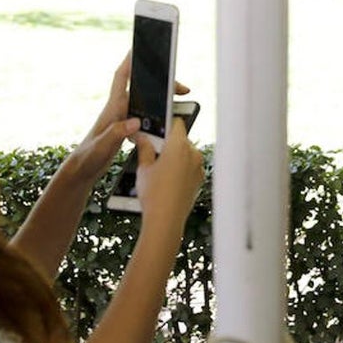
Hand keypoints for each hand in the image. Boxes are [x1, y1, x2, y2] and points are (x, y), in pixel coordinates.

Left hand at [64, 54, 190, 185]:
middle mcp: (118, 110)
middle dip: (162, 84)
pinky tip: (167, 121)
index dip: (130, 61)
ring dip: (162, 99)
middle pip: (142, 89)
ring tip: (180, 101)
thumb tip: (135, 121)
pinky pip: (146, 116)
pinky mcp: (127, 129)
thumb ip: (117, 133)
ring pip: (146, 102)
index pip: (121, 78)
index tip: (141, 49)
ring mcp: (123, 119)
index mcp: (113, 108)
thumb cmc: (88, 157)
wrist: (82, 170)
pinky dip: (158, 115)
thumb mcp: (102, 146)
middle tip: (183, 89)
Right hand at [134, 116, 204, 236]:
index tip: (158, 126)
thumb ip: (144, 148)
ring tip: (159, 168)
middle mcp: (193, 154)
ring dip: (175, 156)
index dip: (166, 122)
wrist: (166, 220)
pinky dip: (181, 168)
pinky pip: (190, 166)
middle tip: (153, 150)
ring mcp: (198, 167)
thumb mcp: (143, 168)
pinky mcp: (200, 179)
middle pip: (181, 139)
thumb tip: (142, 137)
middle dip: (168, 142)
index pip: (176, 123)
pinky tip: (168, 179)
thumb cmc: (154, 194)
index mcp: (179, 146)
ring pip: (187, 153)